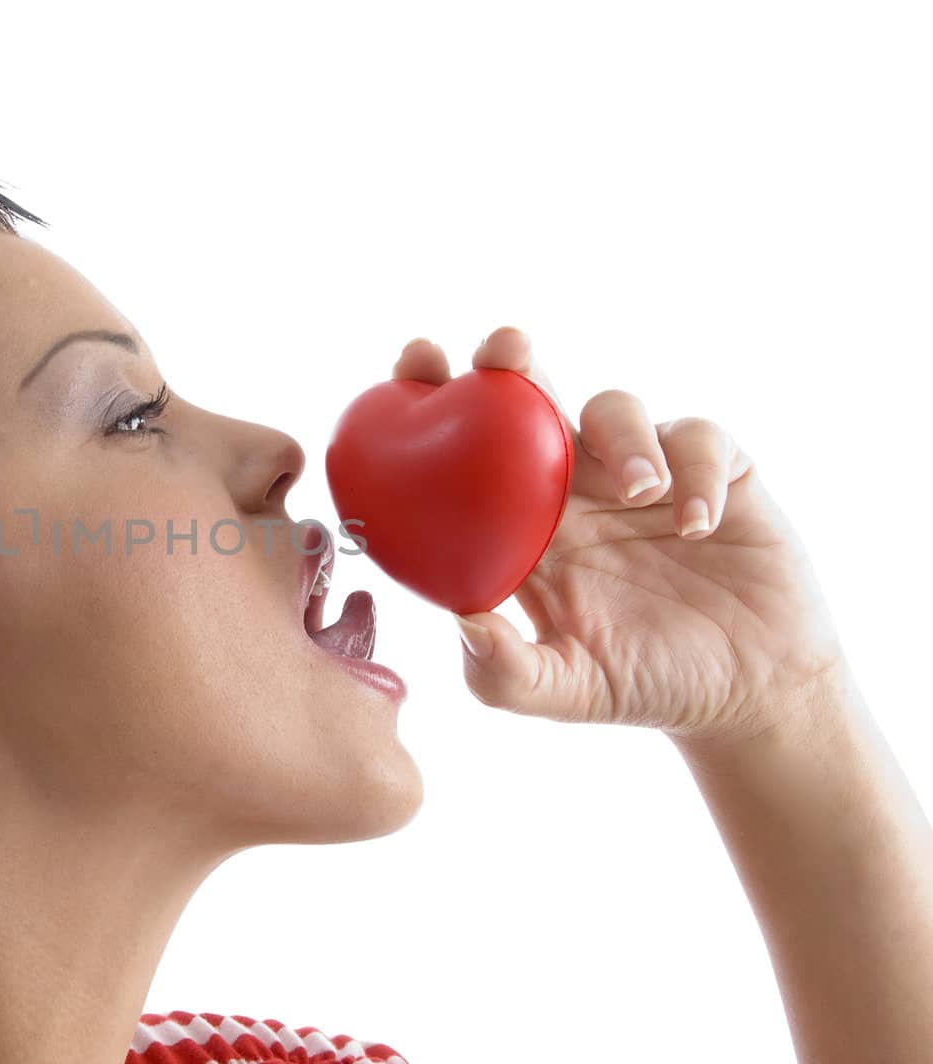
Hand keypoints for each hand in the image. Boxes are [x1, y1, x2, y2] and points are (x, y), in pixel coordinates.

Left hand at [397, 326, 846, 745]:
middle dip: (509, 362)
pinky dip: (695, 473)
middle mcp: (573, 488)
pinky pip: (700, 441)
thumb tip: (462, 623)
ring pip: (616, 409)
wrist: (745, 698)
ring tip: (638, 491)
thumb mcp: (563, 691)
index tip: (412, 363)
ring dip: (620, 438)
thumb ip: (504, 672)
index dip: (434, 398)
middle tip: (504, 350)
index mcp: (522, 525)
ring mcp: (643, 474)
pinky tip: (695, 525)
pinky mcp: (717, 473)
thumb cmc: (640, 685)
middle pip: (531, 400)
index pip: (464, 450)